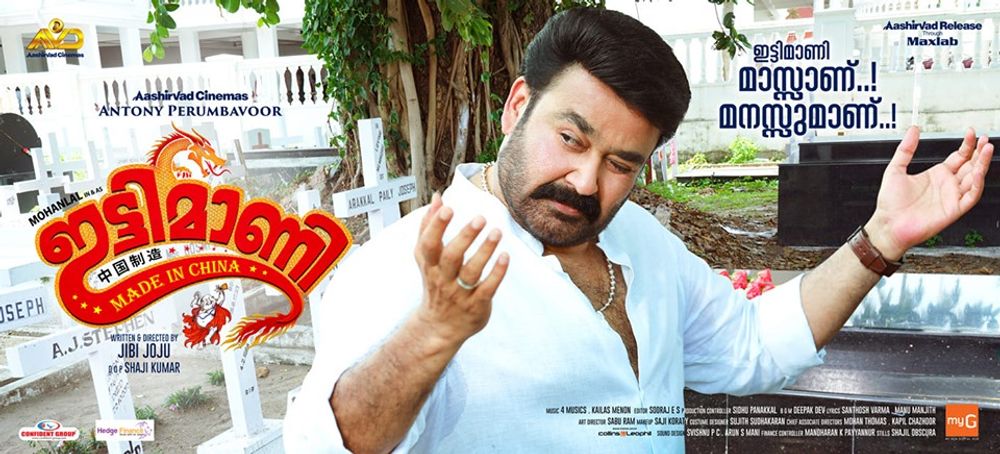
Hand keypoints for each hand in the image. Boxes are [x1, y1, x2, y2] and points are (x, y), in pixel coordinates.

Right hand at [412, 193, 508, 346]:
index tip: (447, 207)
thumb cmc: (435, 282)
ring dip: (485, 251)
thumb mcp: (426, 258)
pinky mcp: (477, 304)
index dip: (436, 226)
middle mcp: (443, 278)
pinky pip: (488, 288)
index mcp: (429, 265)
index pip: (429, 244)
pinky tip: (505, 256)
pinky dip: (497, 273)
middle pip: (452, 256)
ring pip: (471, 271)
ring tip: (497, 232)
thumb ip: (429, 227)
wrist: (439, 326)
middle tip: (480, 218)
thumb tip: (437, 197)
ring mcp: (460, 293)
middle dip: (465, 236)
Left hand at [867, 126, 993, 258]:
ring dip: (982, 164)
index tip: (971, 132)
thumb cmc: (890, 203)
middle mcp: (947, 185)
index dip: (967, 145)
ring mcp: (952, 197)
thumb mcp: (895, 169)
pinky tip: (976, 172)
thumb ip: (906, 149)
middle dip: (980, 152)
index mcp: (937, 175)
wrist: (888, 224)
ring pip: (975, 178)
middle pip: (971, 165)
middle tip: (985, 139)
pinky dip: (976, 185)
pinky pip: (971, 196)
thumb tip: (913, 130)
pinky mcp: (954, 209)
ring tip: (987, 149)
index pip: (959, 157)